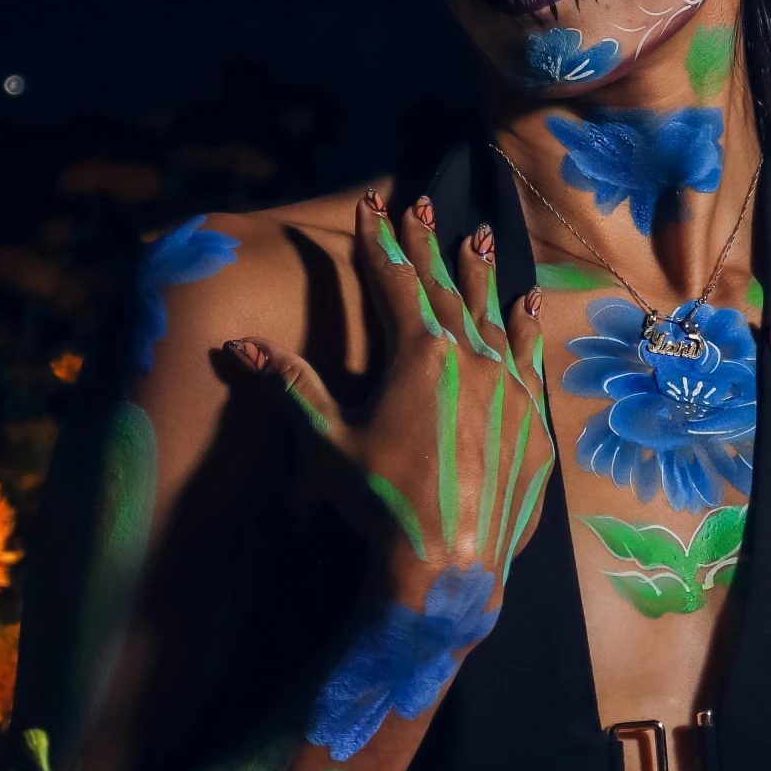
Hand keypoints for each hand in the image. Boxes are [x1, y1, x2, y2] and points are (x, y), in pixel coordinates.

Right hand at [225, 192, 553, 612]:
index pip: (395, 282)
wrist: (448, 566)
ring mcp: (510, 389)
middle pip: (445, 288)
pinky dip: (526, 327)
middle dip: (429, 245)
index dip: (381, 242)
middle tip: (425, 204)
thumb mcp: (327, 443)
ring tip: (478, 238)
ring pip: (495, 316)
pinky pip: (530, 359)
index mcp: (419, 355)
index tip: (373, 206)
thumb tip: (237, 345)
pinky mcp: (533, 423)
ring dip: (481, 275)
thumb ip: (291, 386)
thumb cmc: (380, 504)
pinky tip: (529, 305)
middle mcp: (471, 359)